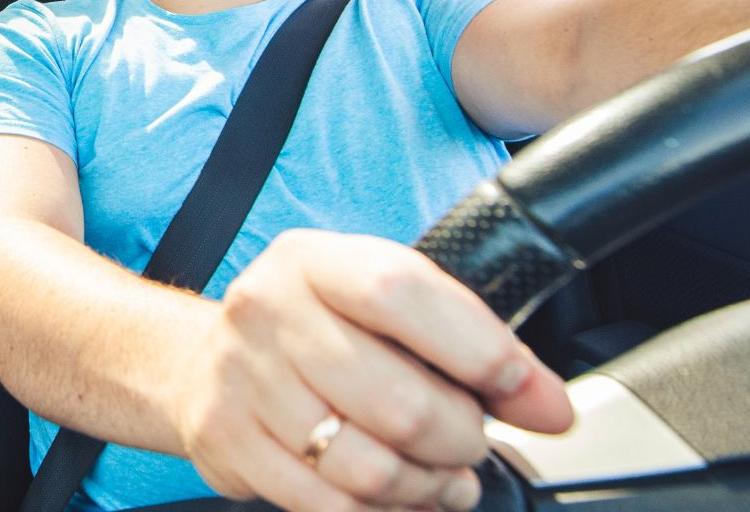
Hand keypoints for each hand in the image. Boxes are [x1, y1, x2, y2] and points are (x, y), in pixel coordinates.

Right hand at [175, 230, 571, 511]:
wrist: (200, 361)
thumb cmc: (313, 332)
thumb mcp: (381, 306)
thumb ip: (467, 343)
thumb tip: (549, 405)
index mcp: (314, 261)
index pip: (401, 293)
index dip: (479, 351)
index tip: (524, 392)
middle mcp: (268, 310)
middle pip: (397, 403)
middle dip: (460, 442)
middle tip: (468, 444)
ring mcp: (241, 378)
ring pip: (367, 468)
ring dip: (425, 489)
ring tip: (439, 478)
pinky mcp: (226, 441)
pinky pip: (328, 507)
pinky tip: (396, 500)